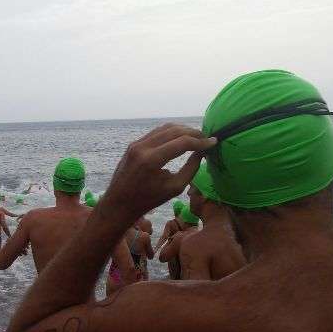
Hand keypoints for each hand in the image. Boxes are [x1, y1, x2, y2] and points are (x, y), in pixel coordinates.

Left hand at [100, 123, 215, 221]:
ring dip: (183, 130)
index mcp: (151, 160)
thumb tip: (203, 151)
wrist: (119, 203)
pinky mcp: (133, 144)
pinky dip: (170, 133)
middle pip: (174, 131)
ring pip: (165, 128)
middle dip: (193, 133)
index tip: (214, 142)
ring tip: (197, 137)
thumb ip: (191, 168)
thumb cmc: (148, 200)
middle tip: (207, 139)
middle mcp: (142, 147)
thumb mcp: (174, 187)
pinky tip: (181, 138)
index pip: (182, 142)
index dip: (201, 141)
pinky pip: (156, 133)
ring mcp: (136, 143)